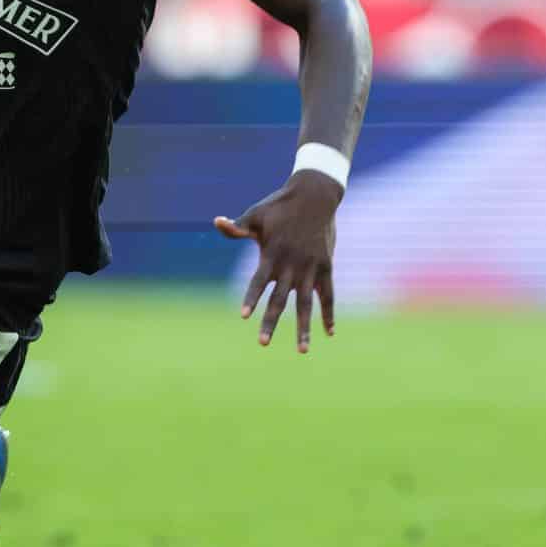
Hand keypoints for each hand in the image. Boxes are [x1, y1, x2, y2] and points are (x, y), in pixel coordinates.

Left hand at [213, 169, 340, 352]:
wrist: (315, 195)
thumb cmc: (281, 206)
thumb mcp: (256, 215)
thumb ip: (237, 227)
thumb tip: (216, 222)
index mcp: (272, 255)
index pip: (258, 282)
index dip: (252, 298)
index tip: (244, 316)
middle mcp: (292, 265)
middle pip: (280, 300)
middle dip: (270, 321)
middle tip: (262, 342)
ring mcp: (311, 268)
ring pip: (307, 304)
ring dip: (303, 328)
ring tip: (302, 351)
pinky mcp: (326, 267)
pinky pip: (329, 296)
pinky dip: (329, 314)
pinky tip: (329, 333)